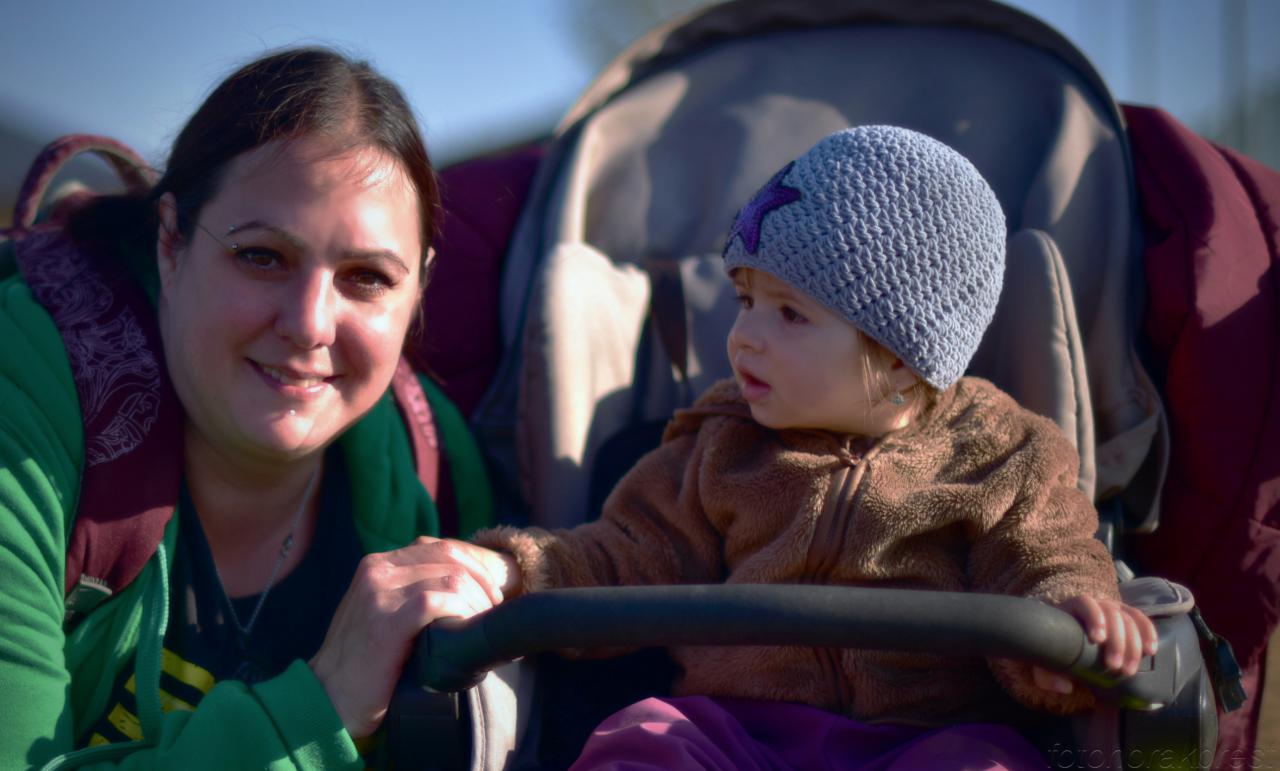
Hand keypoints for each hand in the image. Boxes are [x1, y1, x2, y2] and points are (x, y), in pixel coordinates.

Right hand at [308, 537, 509, 737]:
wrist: (326, 701)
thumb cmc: (362, 666)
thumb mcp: (380, 615)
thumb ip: (407, 593)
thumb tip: (459, 588)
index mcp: (378, 565)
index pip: (440, 547)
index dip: (474, 566)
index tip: (491, 593)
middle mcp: (377, 569)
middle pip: (451, 556)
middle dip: (483, 581)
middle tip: (495, 610)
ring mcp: (380, 591)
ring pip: (452, 577)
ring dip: (478, 601)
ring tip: (485, 623)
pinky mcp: (387, 619)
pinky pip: (440, 600)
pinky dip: (464, 612)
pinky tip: (469, 629)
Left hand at [1030, 595, 1158, 694]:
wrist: (1067, 639)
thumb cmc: (1056, 648)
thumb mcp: (1045, 661)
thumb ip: (1046, 675)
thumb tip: (1064, 686)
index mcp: (1072, 606)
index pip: (1085, 603)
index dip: (1094, 618)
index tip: (1098, 639)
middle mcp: (1096, 603)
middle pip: (1111, 614)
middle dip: (1116, 641)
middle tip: (1114, 666)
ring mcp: (1113, 608)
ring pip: (1128, 619)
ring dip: (1132, 645)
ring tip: (1128, 670)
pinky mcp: (1127, 616)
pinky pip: (1141, 619)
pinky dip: (1148, 633)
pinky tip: (1150, 651)